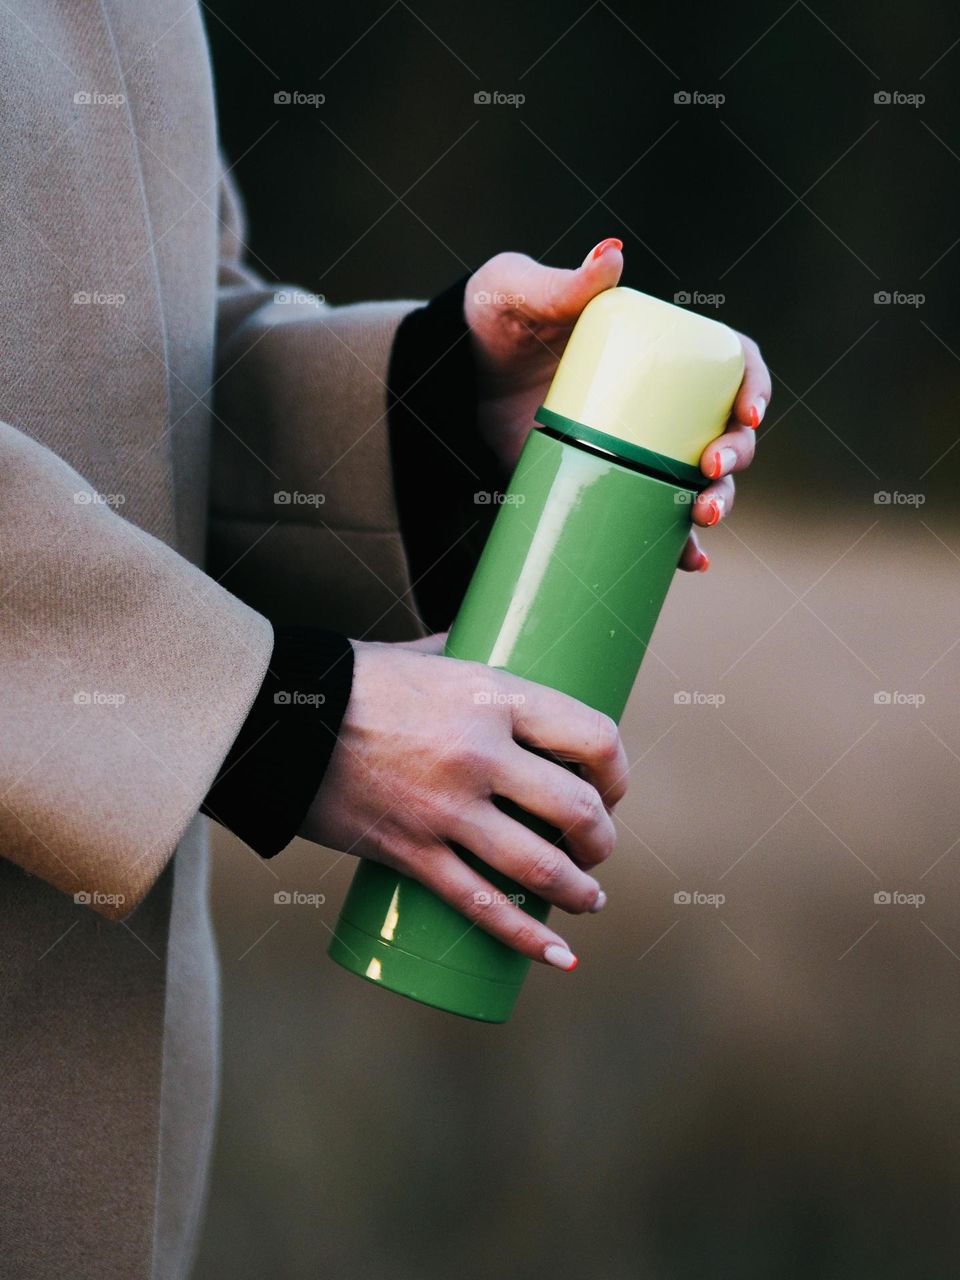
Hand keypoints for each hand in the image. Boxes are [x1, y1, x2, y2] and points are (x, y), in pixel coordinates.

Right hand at [302, 639, 628, 968]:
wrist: (277, 716)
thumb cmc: (352, 679)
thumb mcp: (422, 653)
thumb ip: (462, 650)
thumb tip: (485, 630)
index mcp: (494, 695)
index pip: (593, 736)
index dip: (618, 772)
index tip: (612, 788)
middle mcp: (481, 752)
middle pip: (578, 808)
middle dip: (602, 839)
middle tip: (598, 848)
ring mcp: (446, 807)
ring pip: (540, 866)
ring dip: (580, 890)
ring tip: (590, 898)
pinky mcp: (411, 851)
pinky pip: (482, 907)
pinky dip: (528, 938)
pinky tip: (559, 956)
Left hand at [465, 240, 770, 571]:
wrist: (448, 386)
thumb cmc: (489, 325)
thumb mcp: (517, 293)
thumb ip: (562, 283)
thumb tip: (612, 256)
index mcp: (656, 348)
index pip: (729, 362)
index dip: (753, 385)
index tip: (747, 412)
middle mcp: (659, 402)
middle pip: (725, 430)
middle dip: (736, 456)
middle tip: (711, 471)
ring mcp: (638, 448)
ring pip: (701, 481)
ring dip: (718, 503)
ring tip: (702, 520)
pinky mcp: (610, 486)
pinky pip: (657, 519)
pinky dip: (678, 545)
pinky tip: (690, 562)